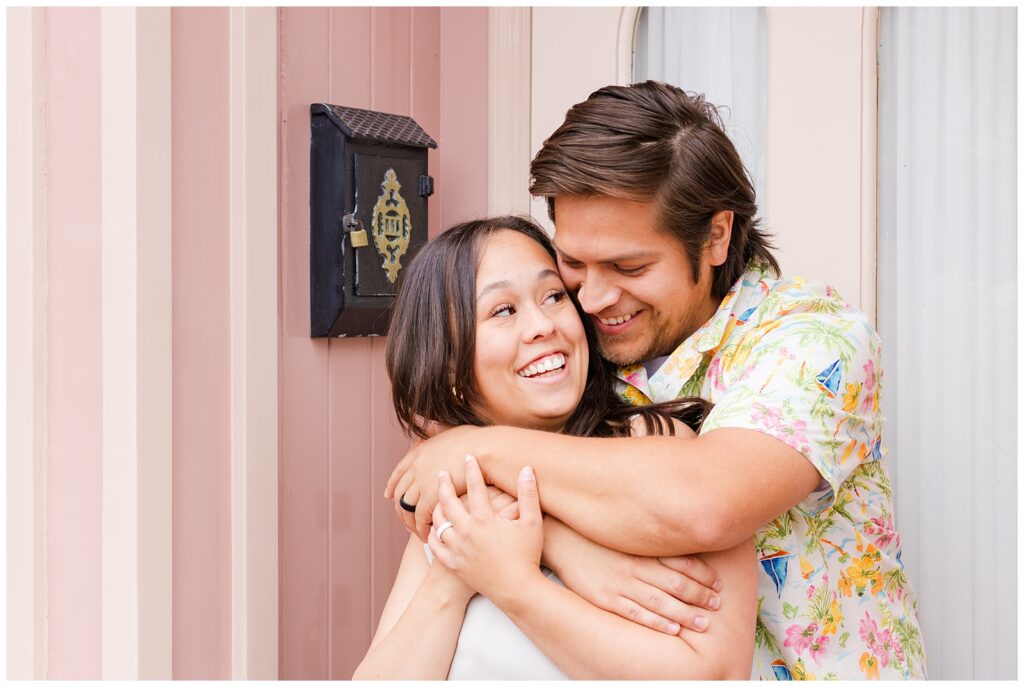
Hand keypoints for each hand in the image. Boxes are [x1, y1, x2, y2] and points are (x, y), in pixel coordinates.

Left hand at [385, 426, 487, 539]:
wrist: (486, 450)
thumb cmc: (477, 440)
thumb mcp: (450, 429)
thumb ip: (436, 428)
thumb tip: (427, 420)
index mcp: (420, 452)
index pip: (399, 471)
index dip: (393, 484)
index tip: (388, 495)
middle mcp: (416, 467)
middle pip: (400, 493)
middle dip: (400, 509)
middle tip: (405, 521)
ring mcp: (421, 482)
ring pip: (407, 508)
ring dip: (410, 523)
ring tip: (417, 533)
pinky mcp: (430, 497)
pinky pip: (419, 518)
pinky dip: (421, 528)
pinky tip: (427, 534)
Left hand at [428, 455, 542, 599]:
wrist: (517, 590)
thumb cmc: (527, 556)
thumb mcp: (533, 523)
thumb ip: (529, 494)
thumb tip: (526, 469)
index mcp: (485, 520)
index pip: (475, 487)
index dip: (472, 470)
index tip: (468, 457)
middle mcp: (467, 532)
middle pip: (448, 501)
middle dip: (444, 484)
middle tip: (442, 473)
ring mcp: (458, 549)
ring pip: (438, 522)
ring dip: (436, 508)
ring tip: (437, 500)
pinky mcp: (454, 564)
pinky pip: (435, 546)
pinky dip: (432, 534)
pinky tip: (433, 528)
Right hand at [545, 518, 721, 633]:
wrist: (560, 540)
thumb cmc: (595, 534)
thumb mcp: (625, 532)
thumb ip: (649, 537)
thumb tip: (678, 536)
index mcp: (641, 548)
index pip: (681, 562)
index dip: (703, 574)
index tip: (718, 583)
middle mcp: (635, 566)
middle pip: (676, 584)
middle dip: (700, 595)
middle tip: (717, 604)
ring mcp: (620, 584)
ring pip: (661, 601)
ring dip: (686, 613)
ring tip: (704, 623)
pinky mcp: (606, 598)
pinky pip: (636, 614)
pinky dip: (657, 622)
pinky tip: (673, 629)